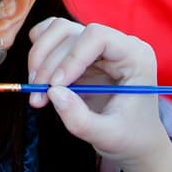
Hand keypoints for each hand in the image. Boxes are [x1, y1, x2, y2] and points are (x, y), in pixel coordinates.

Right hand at [26, 18, 170, 169]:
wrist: (135, 141)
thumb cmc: (129, 137)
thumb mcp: (107, 136)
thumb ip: (81, 119)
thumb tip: (53, 92)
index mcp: (136, 56)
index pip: (98, 36)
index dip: (72, 57)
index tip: (55, 86)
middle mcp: (117, 44)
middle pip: (72, 33)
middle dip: (49, 65)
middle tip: (37, 97)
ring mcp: (98, 45)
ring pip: (58, 31)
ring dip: (40, 58)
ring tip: (36, 90)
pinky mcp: (81, 51)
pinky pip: (54, 36)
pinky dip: (40, 52)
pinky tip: (38, 77)